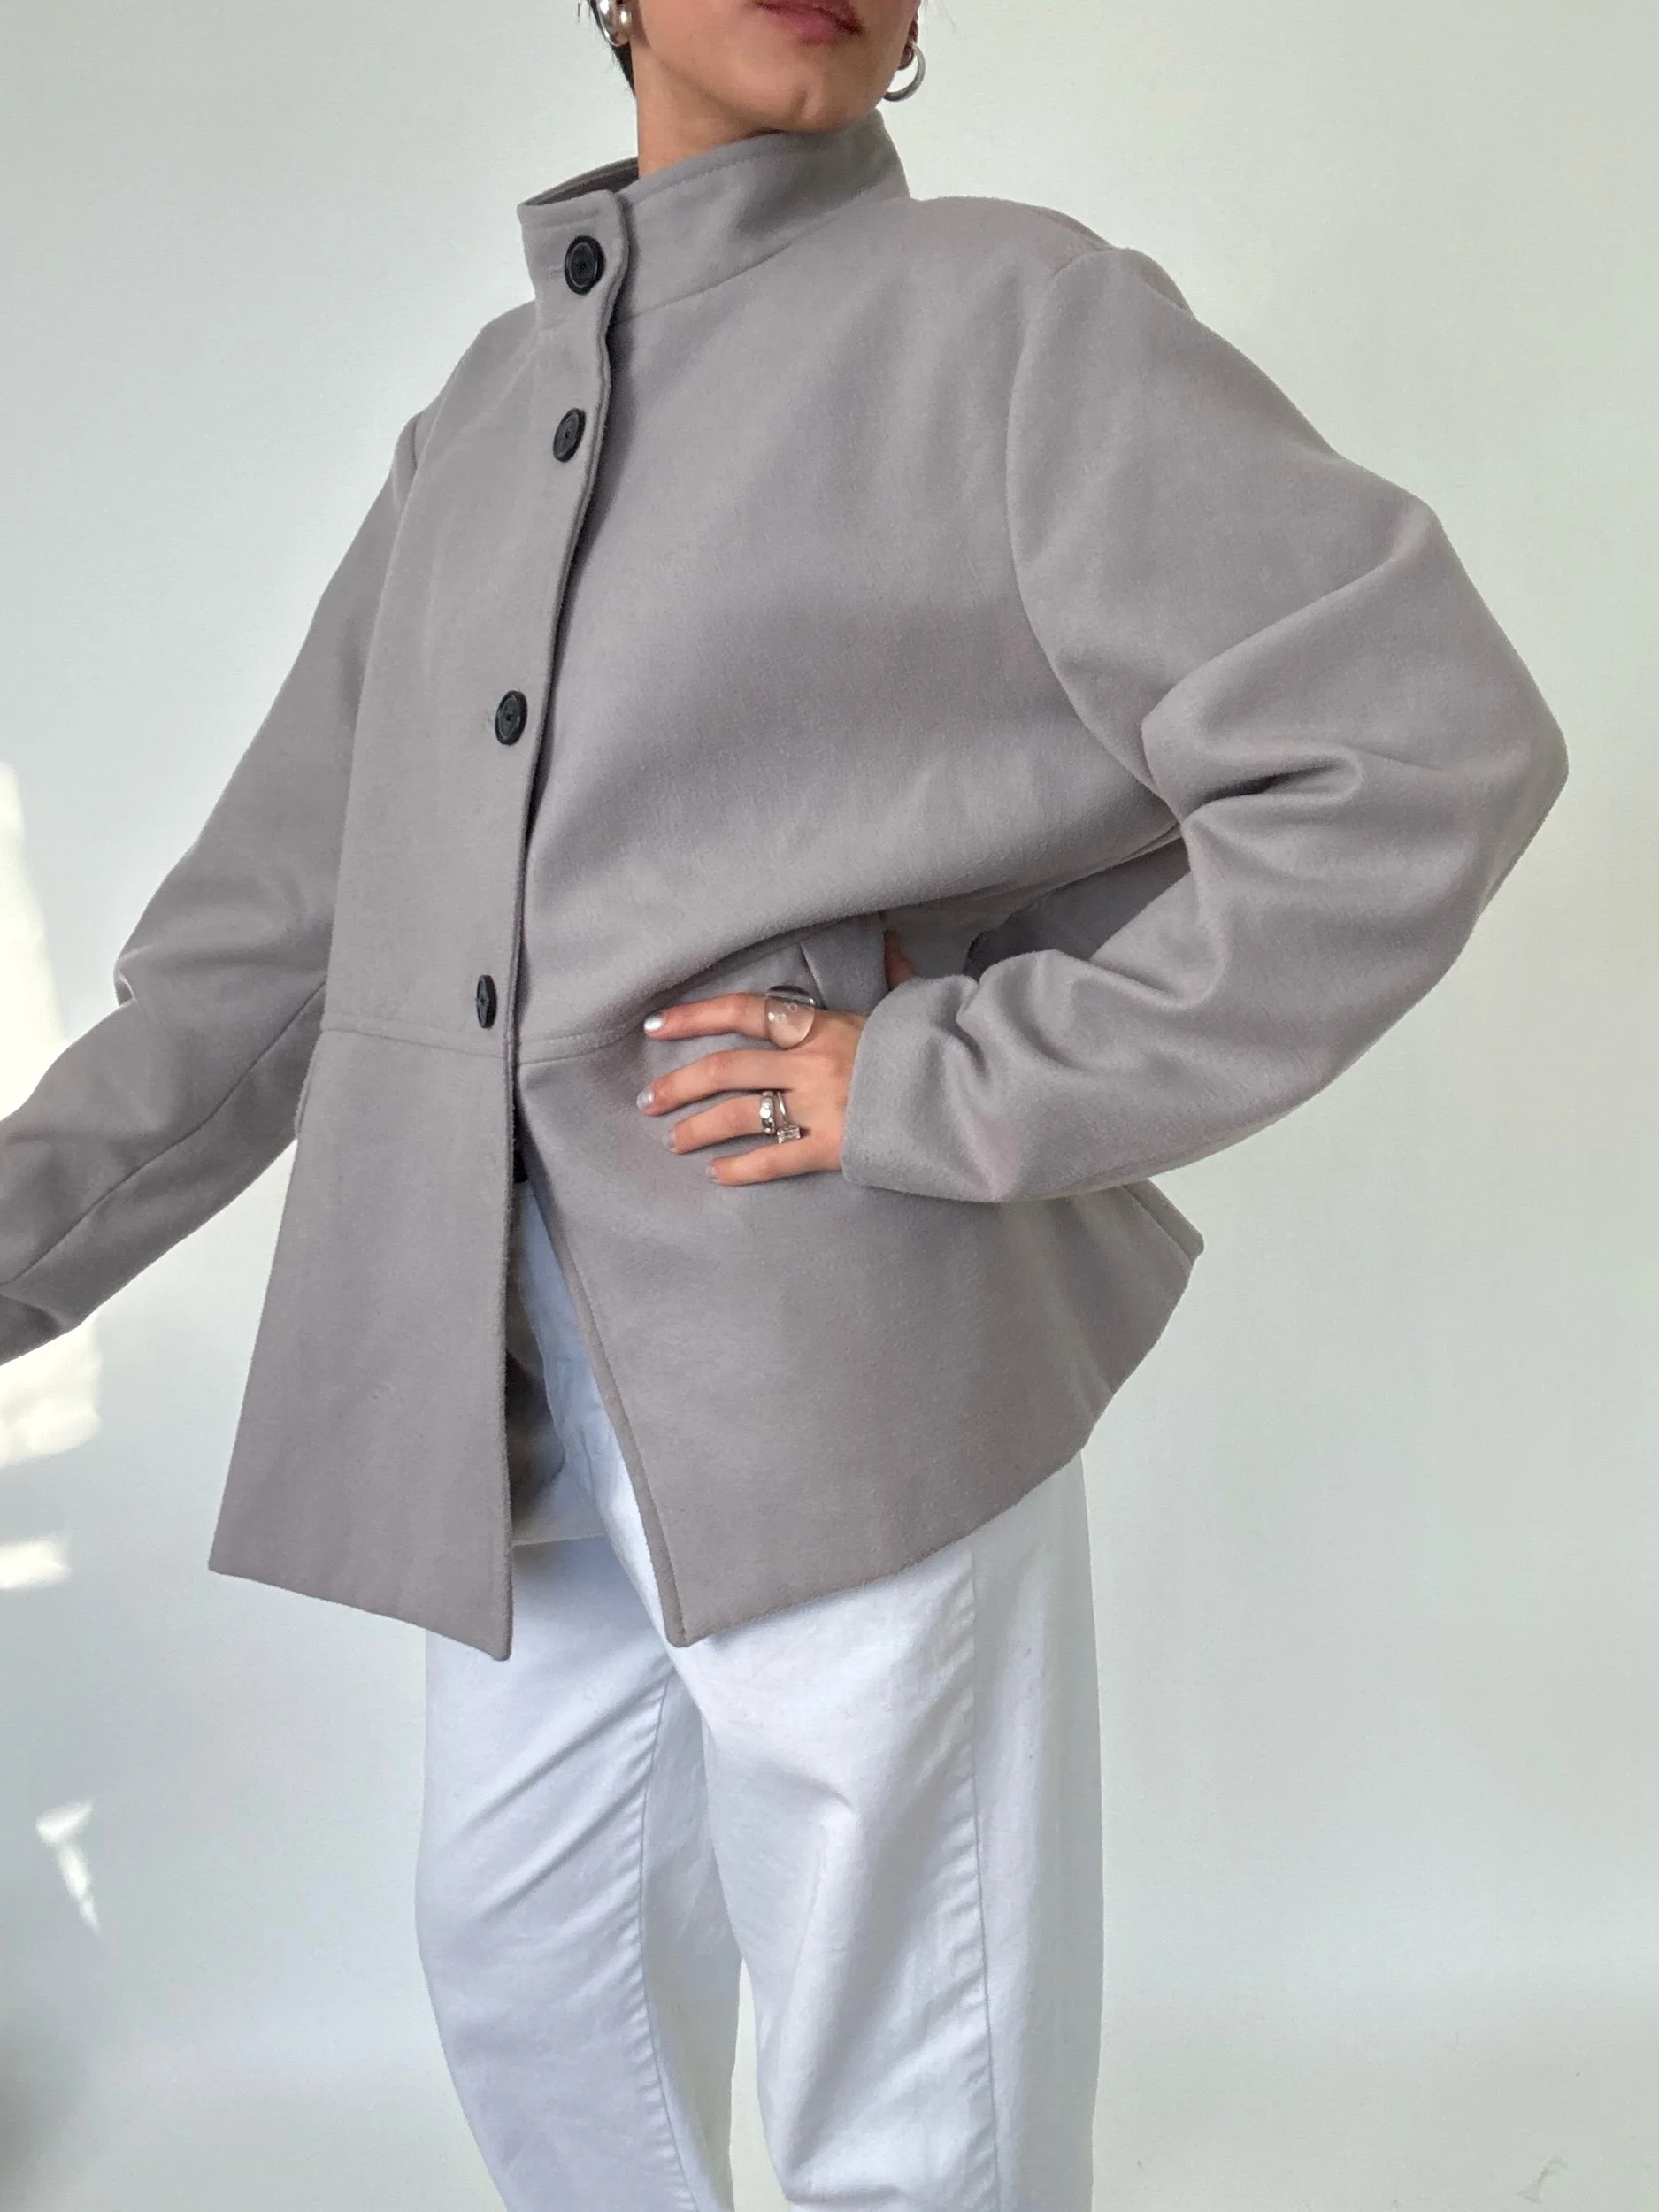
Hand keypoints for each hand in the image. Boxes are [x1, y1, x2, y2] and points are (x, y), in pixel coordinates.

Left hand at [635, 928, 917, 1185]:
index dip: (695, 1016)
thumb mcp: (909, 1002)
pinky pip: (775, 1158)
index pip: (744, 1012)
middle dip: (680, 1085)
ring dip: (699, 1129)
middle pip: (727, 1069)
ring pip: (741, 1115)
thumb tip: (890, 940)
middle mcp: (811, 1063)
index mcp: (823, 1025)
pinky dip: (742, 1168)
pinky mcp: (833, 1147)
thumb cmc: (937, 1045)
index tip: (656, 1025)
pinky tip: (717, 1174)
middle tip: (649, 1100)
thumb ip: (891, 973)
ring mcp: (819, 1107)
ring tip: (673, 1140)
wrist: (971, 1092)